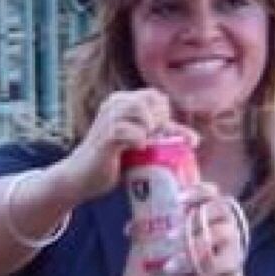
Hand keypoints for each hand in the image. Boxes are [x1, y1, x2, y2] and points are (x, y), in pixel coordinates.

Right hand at [53, 88, 198, 203]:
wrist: (80, 179)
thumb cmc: (111, 161)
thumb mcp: (138, 144)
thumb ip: (160, 137)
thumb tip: (194, 139)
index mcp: (121, 102)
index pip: (155, 96)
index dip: (166, 114)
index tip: (173, 136)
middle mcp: (114, 105)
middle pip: (151, 97)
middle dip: (161, 119)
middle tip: (158, 139)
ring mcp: (108, 119)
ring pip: (139, 108)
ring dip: (151, 127)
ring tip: (149, 143)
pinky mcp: (105, 137)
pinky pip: (127, 131)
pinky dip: (139, 140)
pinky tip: (139, 150)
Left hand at [163, 182, 250, 275]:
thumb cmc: (195, 264)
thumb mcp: (175, 247)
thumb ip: (159, 235)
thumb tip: (130, 229)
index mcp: (211, 210)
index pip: (209, 191)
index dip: (195, 191)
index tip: (177, 198)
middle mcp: (226, 219)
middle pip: (214, 207)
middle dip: (191, 219)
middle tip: (171, 235)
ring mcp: (234, 238)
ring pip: (216, 232)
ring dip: (194, 244)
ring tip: (176, 259)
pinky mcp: (236, 259)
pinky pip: (218, 259)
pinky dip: (202, 266)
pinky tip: (191, 273)